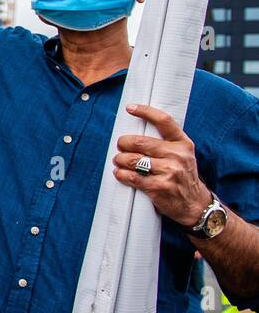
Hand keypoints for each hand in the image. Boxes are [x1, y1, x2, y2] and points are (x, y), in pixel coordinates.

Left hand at [112, 104, 212, 228]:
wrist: (195, 204)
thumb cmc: (182, 176)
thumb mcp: (183, 155)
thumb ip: (166, 143)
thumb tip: (136, 132)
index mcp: (183, 144)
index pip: (164, 121)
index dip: (145, 111)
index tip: (130, 108)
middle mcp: (178, 156)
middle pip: (140, 142)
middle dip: (123, 143)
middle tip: (120, 147)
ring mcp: (169, 172)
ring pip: (132, 159)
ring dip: (120, 160)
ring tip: (119, 161)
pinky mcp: (158, 187)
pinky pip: (131, 177)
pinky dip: (121, 174)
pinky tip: (120, 173)